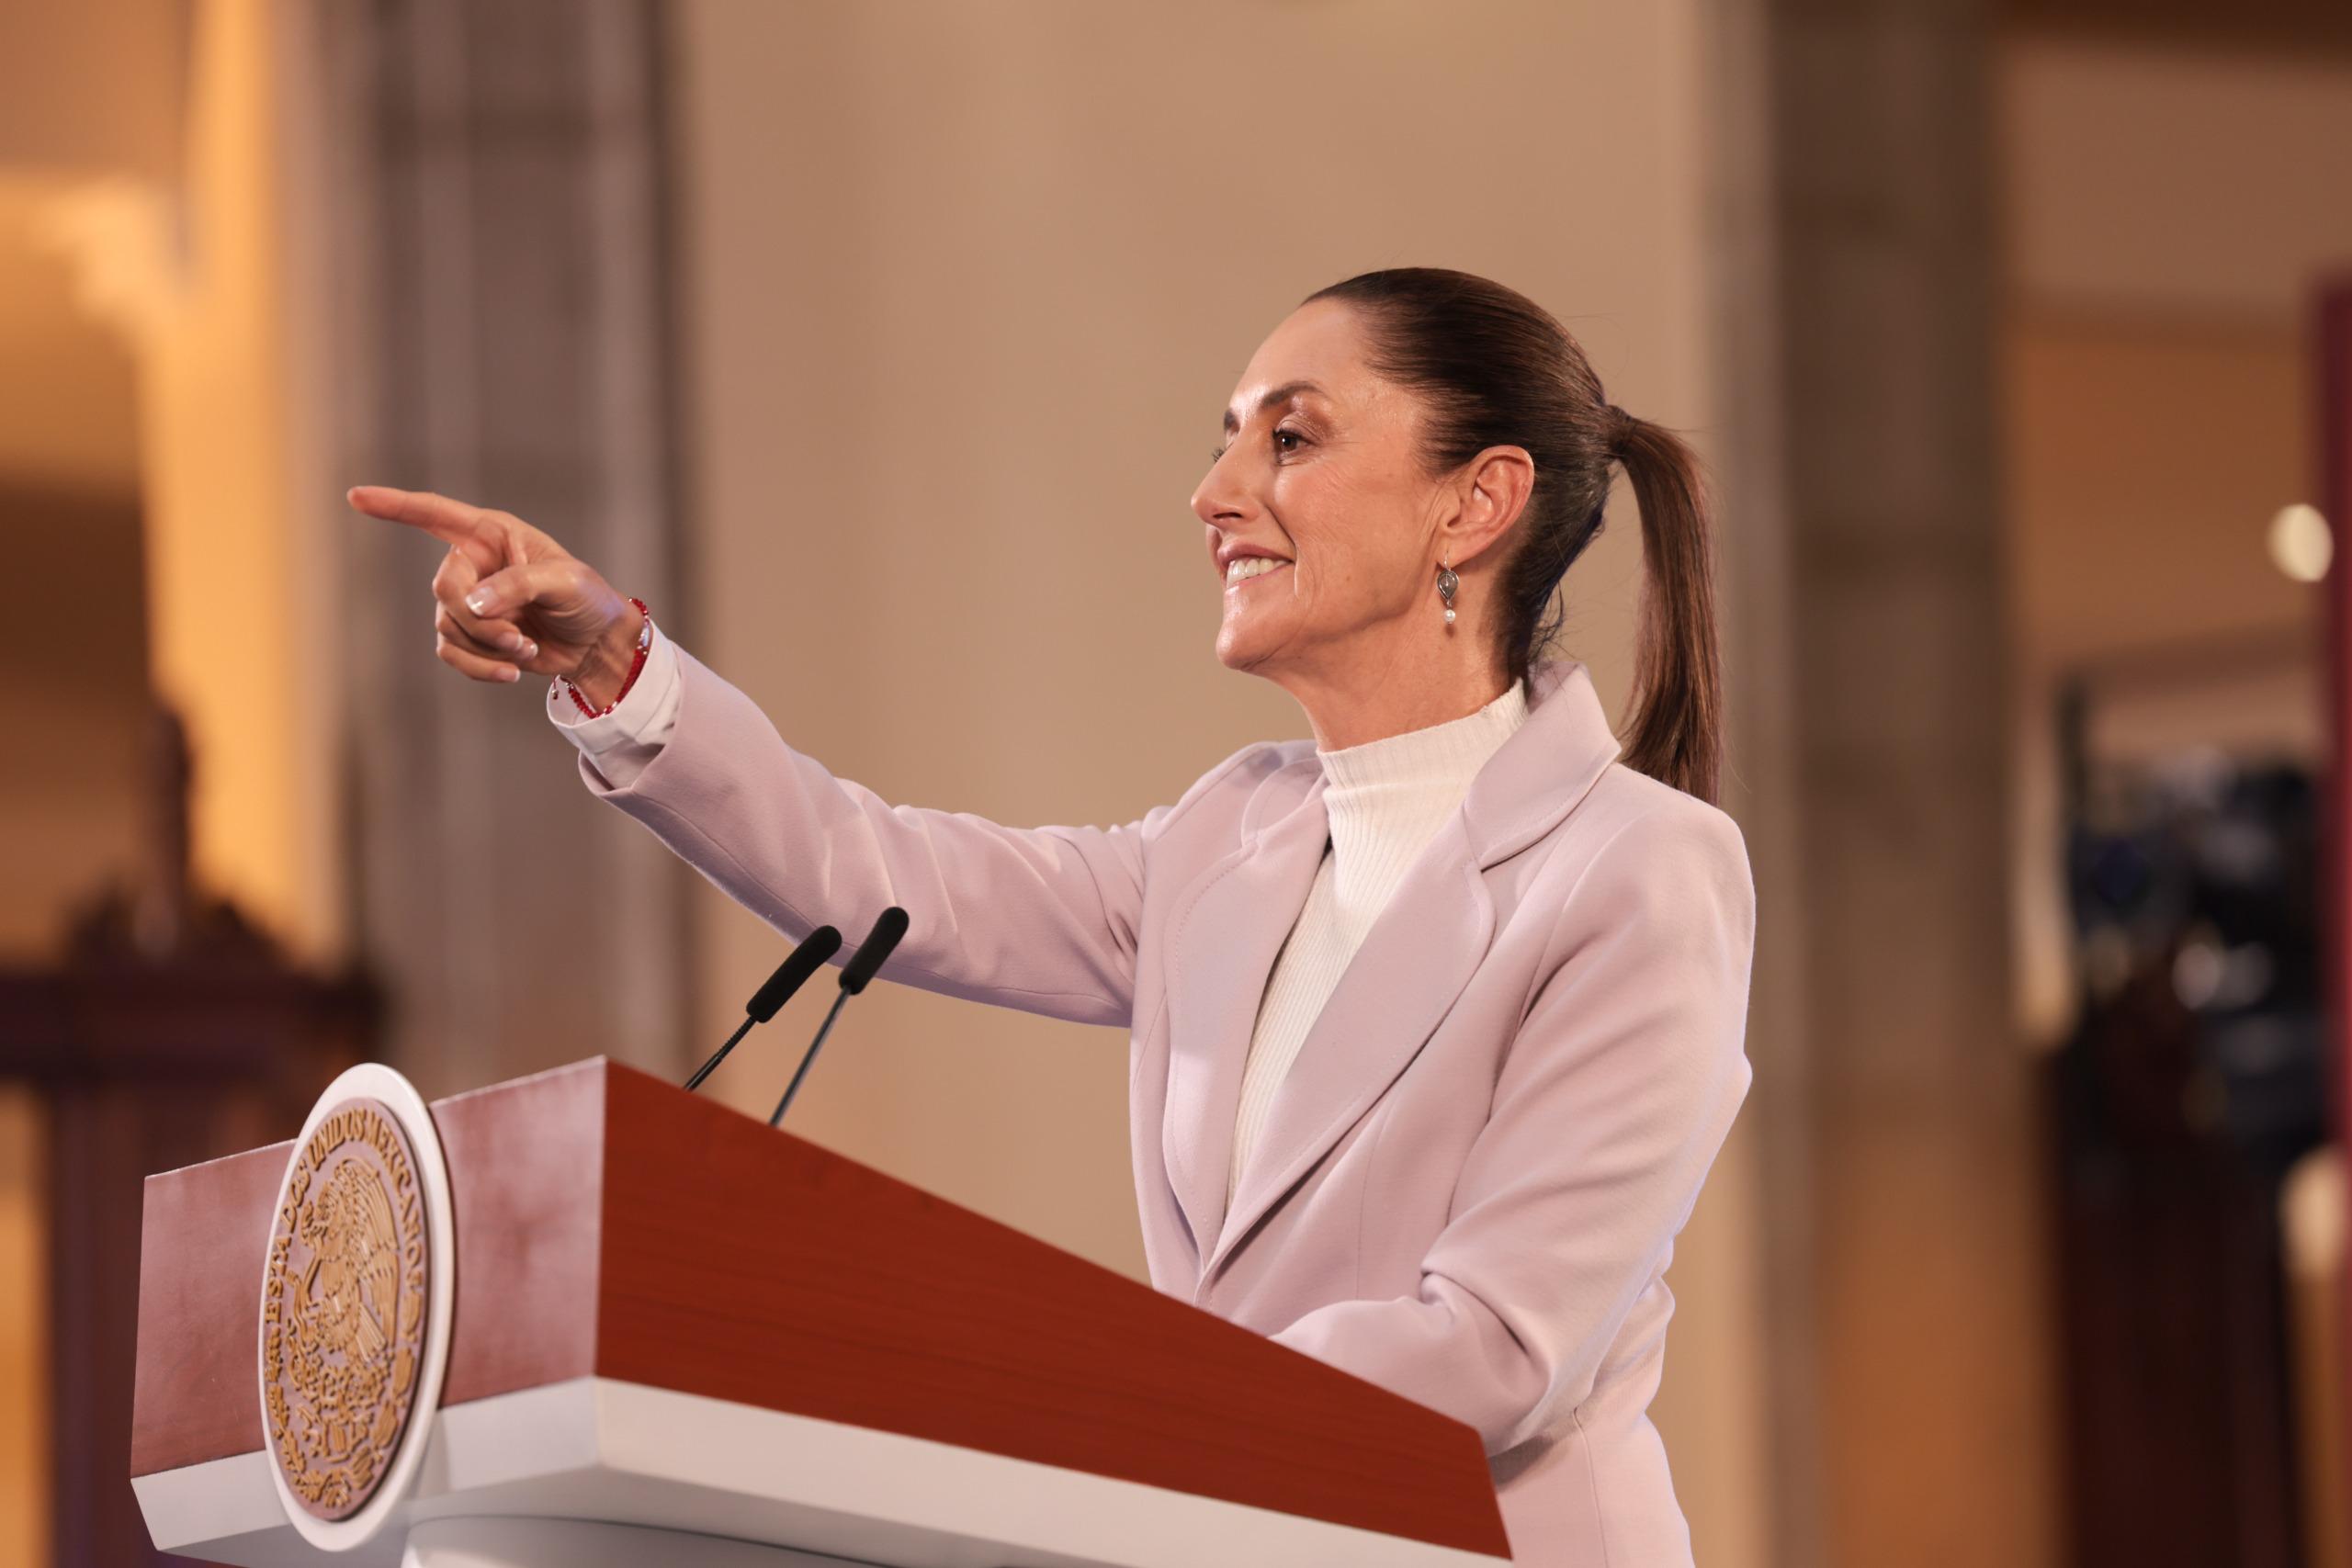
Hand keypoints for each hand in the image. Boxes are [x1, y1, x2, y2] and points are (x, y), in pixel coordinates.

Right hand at [346, 485, 641, 696]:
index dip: (394, 506)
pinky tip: (512, 673)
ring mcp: (468, 601)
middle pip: (444, 588)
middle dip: (478, 619)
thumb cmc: (586, 599)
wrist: (597, 644)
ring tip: (525, 648)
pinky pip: (452, 653)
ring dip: (486, 645)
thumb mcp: (563, 583)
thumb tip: (472, 604)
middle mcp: (473, 563)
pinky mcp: (471, 636)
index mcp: (492, 534)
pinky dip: (480, 667)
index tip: (355, 497)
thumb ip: (517, 586)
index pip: (435, 514)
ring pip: (448, 626)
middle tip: (516, 636)